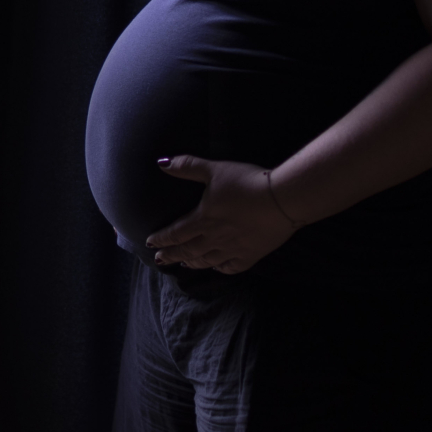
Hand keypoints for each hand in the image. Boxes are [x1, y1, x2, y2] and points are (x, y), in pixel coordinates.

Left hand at [145, 155, 299, 273]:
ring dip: (192, 263)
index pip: (176, 232)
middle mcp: (214, 238)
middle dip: (171, 255)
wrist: (281, 200)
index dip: (162, 238)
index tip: (150, 243)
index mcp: (203, 218)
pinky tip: (216, 267)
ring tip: (183, 265)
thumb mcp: (214, 169)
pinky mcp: (251, 255)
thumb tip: (161, 163)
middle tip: (159, 261)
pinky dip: (220, 268)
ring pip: (207, 260)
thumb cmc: (246, 182)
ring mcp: (233, 249)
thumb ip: (187, 166)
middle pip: (187, 250)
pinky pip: (231, 267)